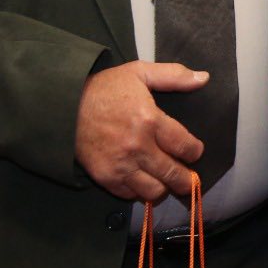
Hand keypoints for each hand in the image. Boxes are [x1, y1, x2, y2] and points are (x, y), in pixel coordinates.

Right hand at [75, 61, 206, 200]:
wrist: (63, 105)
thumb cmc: (104, 88)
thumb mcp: (139, 72)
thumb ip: (174, 76)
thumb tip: (203, 78)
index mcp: (150, 120)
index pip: (185, 147)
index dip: (194, 152)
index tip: (194, 152)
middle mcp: (137, 147)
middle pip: (174, 174)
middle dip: (186, 179)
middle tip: (189, 178)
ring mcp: (120, 165)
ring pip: (155, 191)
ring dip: (164, 187)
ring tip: (165, 180)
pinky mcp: (105, 177)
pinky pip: (130, 195)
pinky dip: (139, 191)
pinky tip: (142, 180)